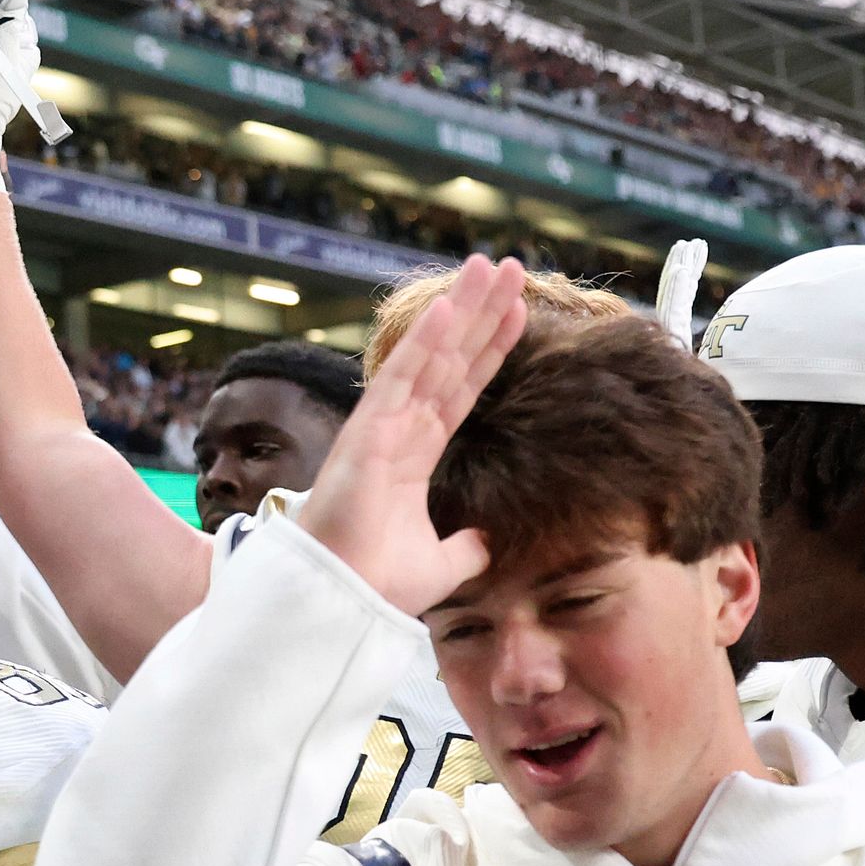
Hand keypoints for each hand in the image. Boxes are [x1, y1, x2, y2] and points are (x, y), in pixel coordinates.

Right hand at [296, 254, 530, 615]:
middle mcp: (401, 430)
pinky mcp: (370, 431)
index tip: (519, 314)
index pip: (462, 390)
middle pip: (452, 359)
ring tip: (493, 265)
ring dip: (462, 309)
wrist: (346, 600)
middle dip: (482, 314)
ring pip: (432, 355)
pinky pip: (402, 376)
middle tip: (511, 267)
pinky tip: (449, 307)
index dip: (491, 351)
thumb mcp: (442, 563)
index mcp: (416, 455)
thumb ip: (465, 546)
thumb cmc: (378, 582)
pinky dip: (425, 340)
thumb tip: (484, 542)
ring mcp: (384, 425)